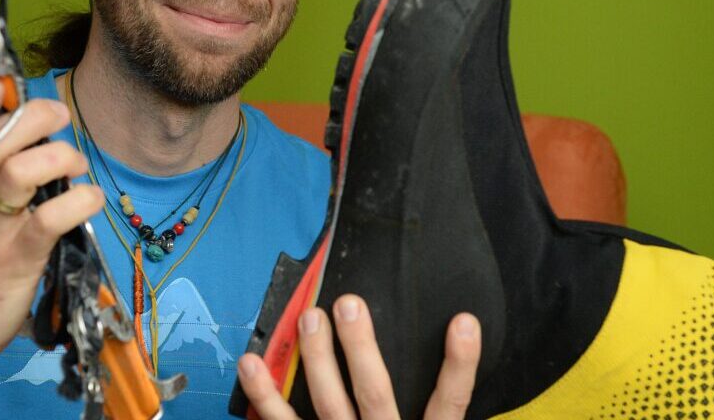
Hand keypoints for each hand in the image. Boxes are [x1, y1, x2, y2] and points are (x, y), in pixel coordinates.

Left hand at [237, 295, 481, 418]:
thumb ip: (437, 418)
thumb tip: (452, 368)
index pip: (450, 403)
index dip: (459, 364)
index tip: (463, 321)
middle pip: (374, 395)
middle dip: (360, 349)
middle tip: (349, 305)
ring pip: (328, 405)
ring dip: (316, 360)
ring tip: (308, 318)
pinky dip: (264, 397)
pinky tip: (250, 363)